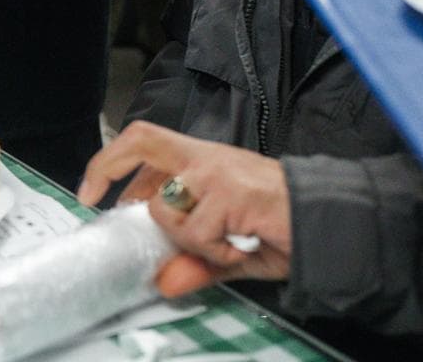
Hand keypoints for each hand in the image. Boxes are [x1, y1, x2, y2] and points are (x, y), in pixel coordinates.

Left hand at [77, 121, 292, 295]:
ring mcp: (217, 171)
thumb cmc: (285, 225)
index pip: (145, 142)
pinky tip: (240, 246)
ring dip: (184, 237)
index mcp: (202, 159)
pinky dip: (213, 251)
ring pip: (165, 205)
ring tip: (221, 245)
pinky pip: (198, 232)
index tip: (91, 191)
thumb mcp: (232, 250)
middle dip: (107, 164)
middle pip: (141, 139)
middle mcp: (206, 157)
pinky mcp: (230, 192)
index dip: (111, 162)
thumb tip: (164, 284)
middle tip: (93, 196)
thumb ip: (197, 262)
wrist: (332, 218)